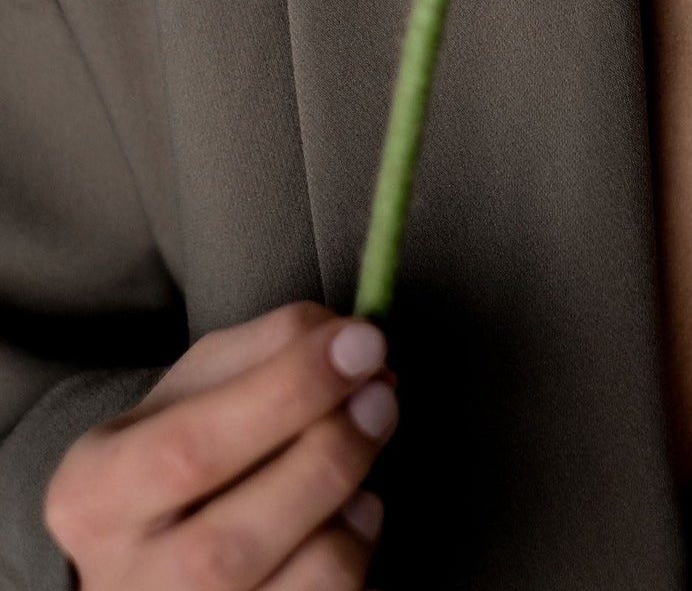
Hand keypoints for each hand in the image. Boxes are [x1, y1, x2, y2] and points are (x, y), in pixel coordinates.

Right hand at [44, 300, 398, 588]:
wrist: (157, 548)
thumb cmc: (185, 448)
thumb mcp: (199, 383)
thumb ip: (269, 344)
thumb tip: (348, 342)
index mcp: (94, 495)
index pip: (188, 451)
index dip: (287, 392)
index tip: (363, 343)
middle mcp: (124, 583)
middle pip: (233, 544)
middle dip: (328, 455)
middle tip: (382, 394)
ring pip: (296, 589)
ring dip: (351, 513)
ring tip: (362, 465)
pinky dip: (357, 556)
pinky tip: (347, 522)